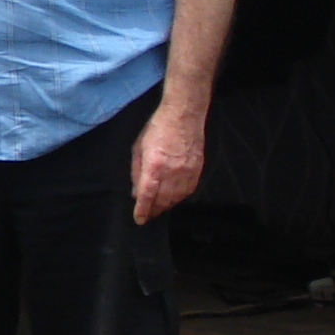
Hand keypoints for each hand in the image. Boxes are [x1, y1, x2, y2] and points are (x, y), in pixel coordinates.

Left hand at [129, 103, 205, 225]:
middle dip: (154, 210)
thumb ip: (137, 172)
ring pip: (176, 198)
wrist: (183, 115)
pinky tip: (174, 198)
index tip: (139, 219)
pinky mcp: (197, 169)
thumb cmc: (157, 128)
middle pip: (162, 200)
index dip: (142, 210)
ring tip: (159, 209)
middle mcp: (171, 171)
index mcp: (154, 165)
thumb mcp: (139, 148)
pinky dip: (180, 197)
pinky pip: (188, 190)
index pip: (147, 195)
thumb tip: (136, 192)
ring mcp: (187, 171)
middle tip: (148, 215)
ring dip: (167, 205)